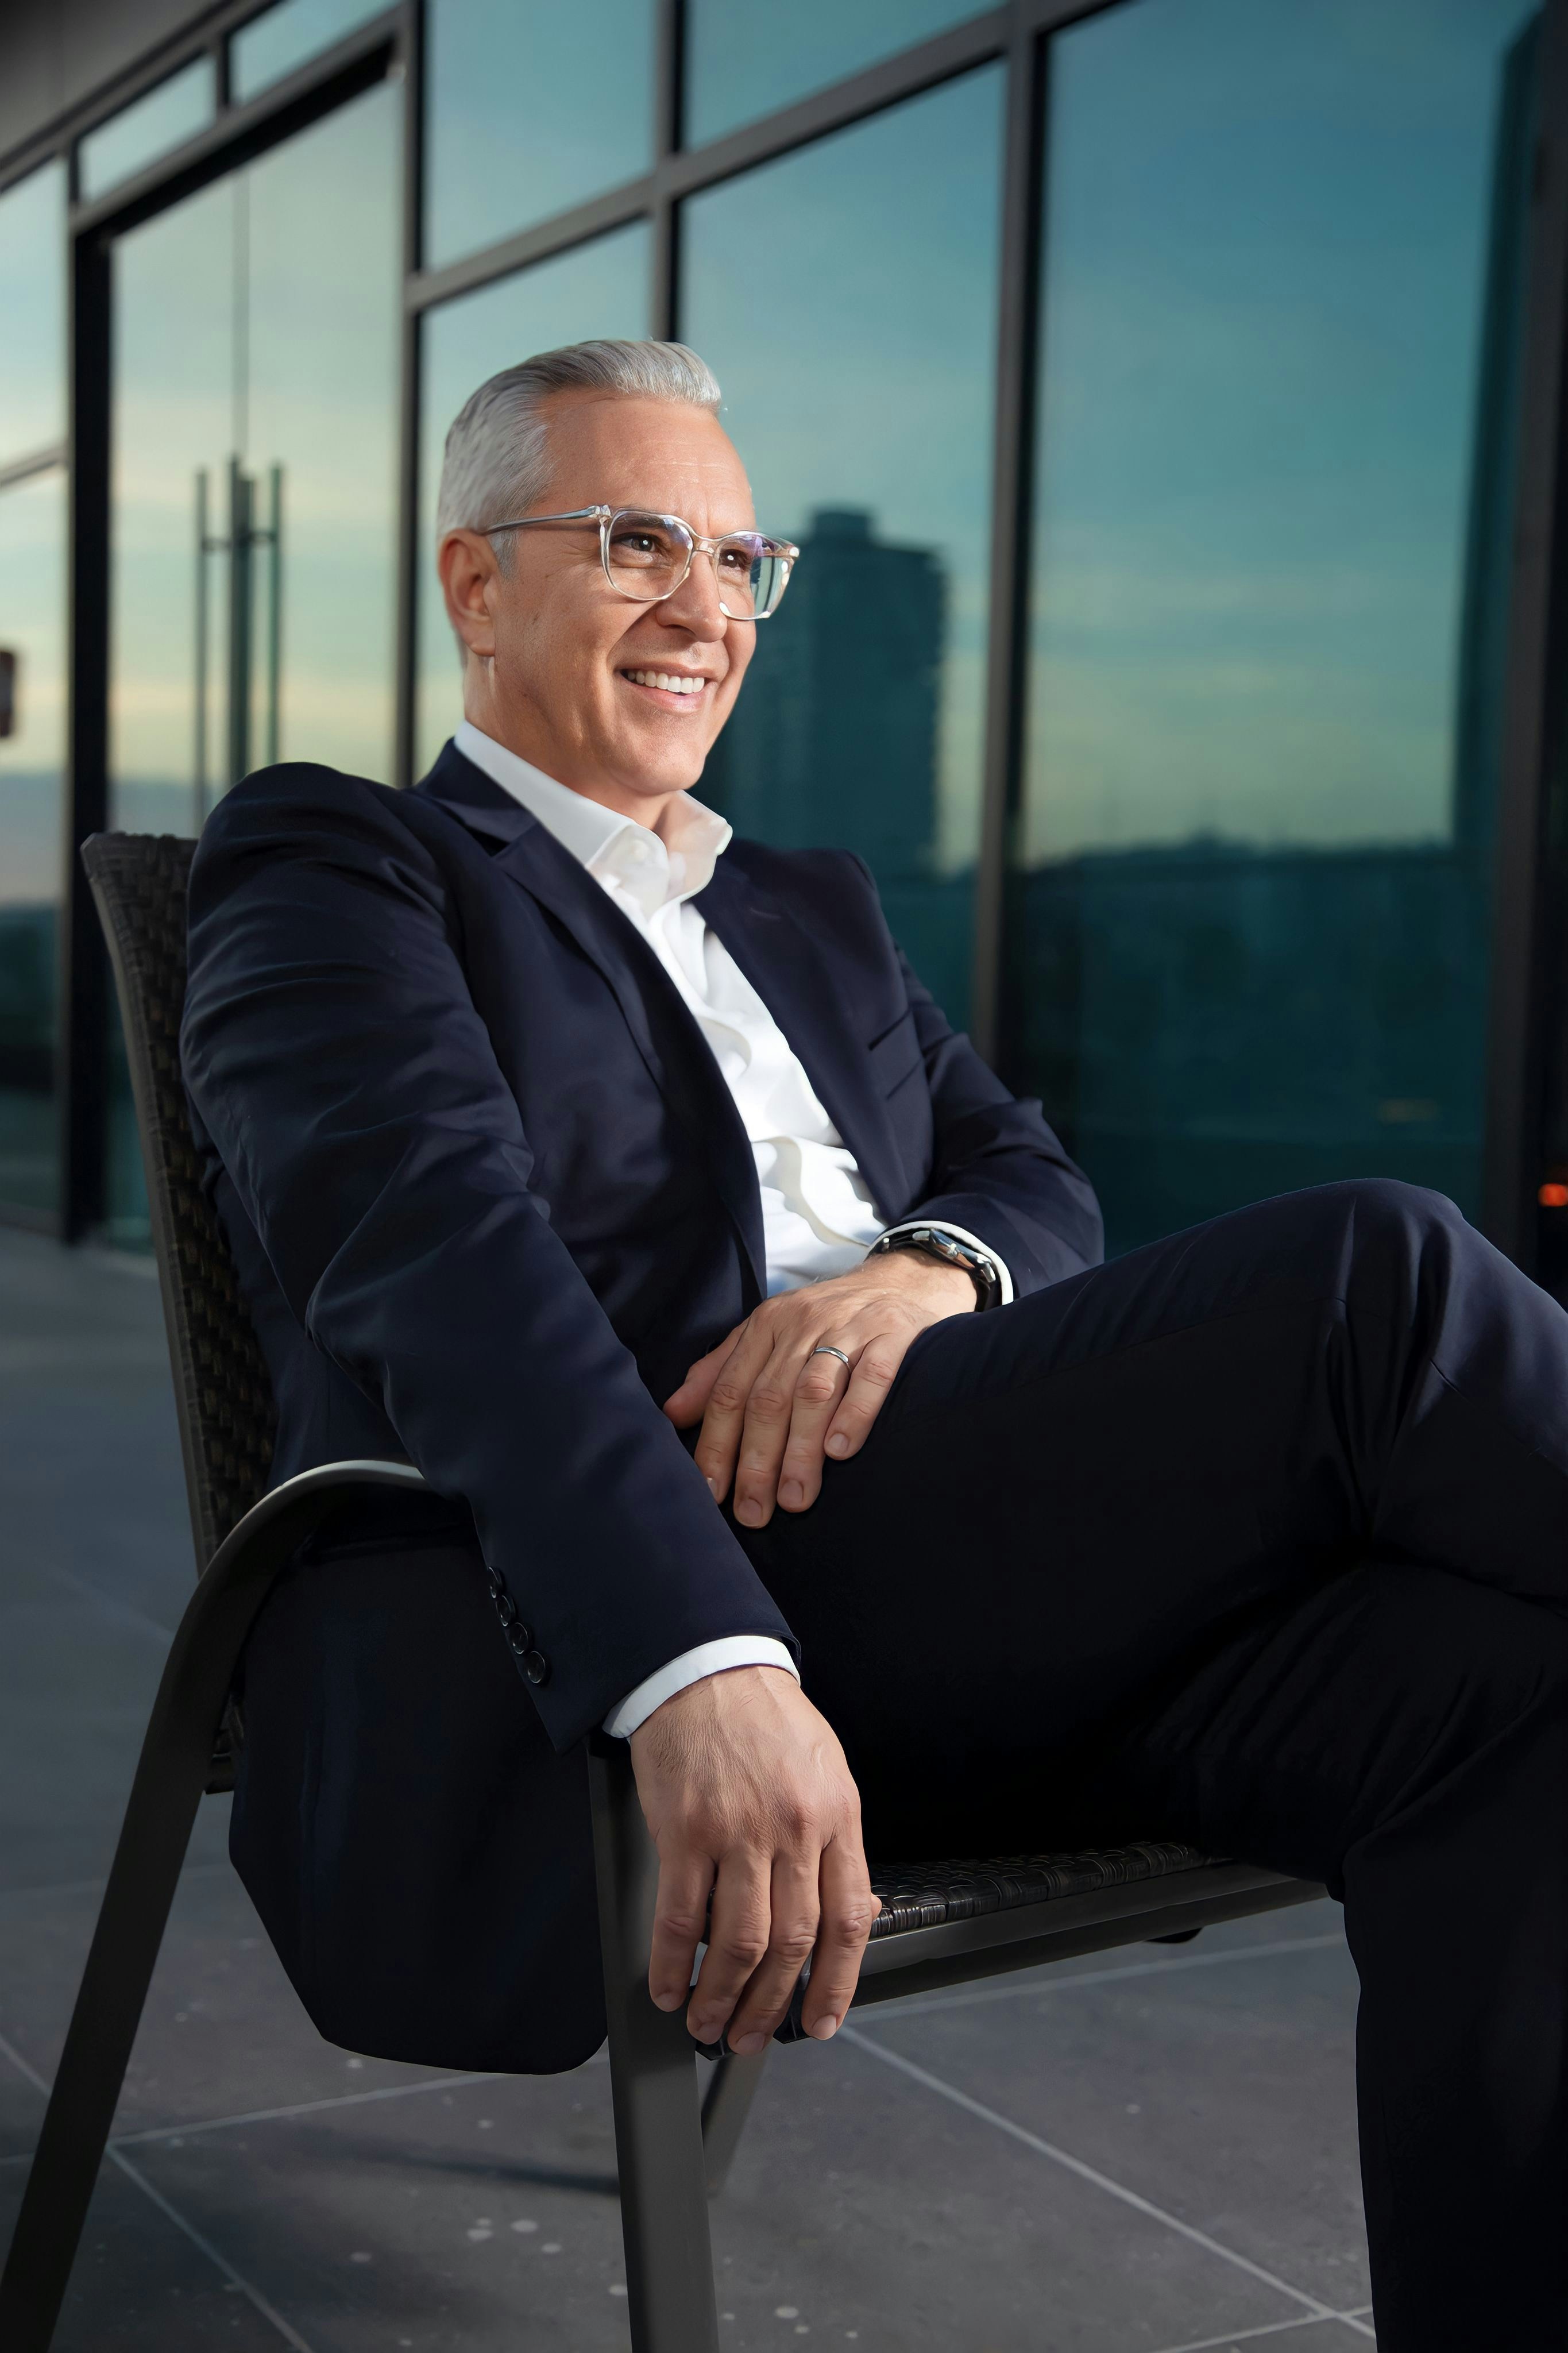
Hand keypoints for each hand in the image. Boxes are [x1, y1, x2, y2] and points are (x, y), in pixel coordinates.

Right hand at [630, 1664, 878, 2048]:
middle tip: (752, 2035)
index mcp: (836, 1817)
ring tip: (709, 2023)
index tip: (821, 2021)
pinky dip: (674, 1964)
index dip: (836, 1984)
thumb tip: (852, 1913)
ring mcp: (738, 1831)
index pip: (847, 1922)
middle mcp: (793, 1828)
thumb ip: (838, 1843)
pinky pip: (680, 1917)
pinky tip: (670, 1987)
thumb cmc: (764, 1719)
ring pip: (739, 1942)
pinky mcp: (684, 1830)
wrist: (706, 1669)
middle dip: (772, 2006)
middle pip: (791, 1943)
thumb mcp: (827, 1772)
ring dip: (723, 1997)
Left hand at [662, 1251, 974, 1525]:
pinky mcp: (894, 1334)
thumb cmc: (830, 1319)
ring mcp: (850, 1328)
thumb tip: (673, 1414)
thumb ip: (721, 1371)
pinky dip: (854, 1413)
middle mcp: (803, 1324)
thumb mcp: (770, 1333)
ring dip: (800, 1450)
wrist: (906, 1279)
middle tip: (753, 1512)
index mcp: (767, 1326)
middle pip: (769, 1398)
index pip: (731, 1390)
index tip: (710, 1492)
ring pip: (814, 1392)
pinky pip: (872, 1375)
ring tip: (795, 1498)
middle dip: (756, 1460)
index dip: (717, 1443)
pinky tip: (840, 1450)